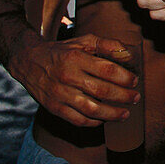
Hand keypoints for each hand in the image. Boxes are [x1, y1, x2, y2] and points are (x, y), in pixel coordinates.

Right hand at [9, 34, 139, 126]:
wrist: (29, 61)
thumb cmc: (62, 51)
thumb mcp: (83, 41)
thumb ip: (107, 45)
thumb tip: (128, 55)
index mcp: (76, 58)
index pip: (106, 70)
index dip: (124, 77)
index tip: (135, 81)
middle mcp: (67, 77)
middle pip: (101, 90)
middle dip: (123, 96)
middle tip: (135, 98)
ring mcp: (60, 94)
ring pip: (90, 109)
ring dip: (111, 114)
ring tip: (125, 114)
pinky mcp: (54, 108)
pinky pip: (76, 120)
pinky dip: (93, 122)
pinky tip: (104, 119)